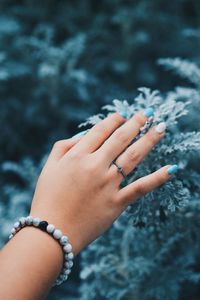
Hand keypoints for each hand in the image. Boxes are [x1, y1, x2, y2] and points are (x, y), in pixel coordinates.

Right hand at [30, 110, 174, 255]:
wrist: (53, 232)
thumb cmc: (49, 198)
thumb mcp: (49, 167)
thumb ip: (64, 147)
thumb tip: (84, 136)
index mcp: (77, 156)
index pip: (100, 131)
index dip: (114, 119)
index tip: (123, 115)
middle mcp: (95, 166)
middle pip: (120, 139)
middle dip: (136, 123)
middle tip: (147, 113)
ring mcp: (108, 184)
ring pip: (133, 157)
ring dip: (149, 140)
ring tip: (161, 127)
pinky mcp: (117, 203)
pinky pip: (140, 188)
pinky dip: (158, 178)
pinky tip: (172, 168)